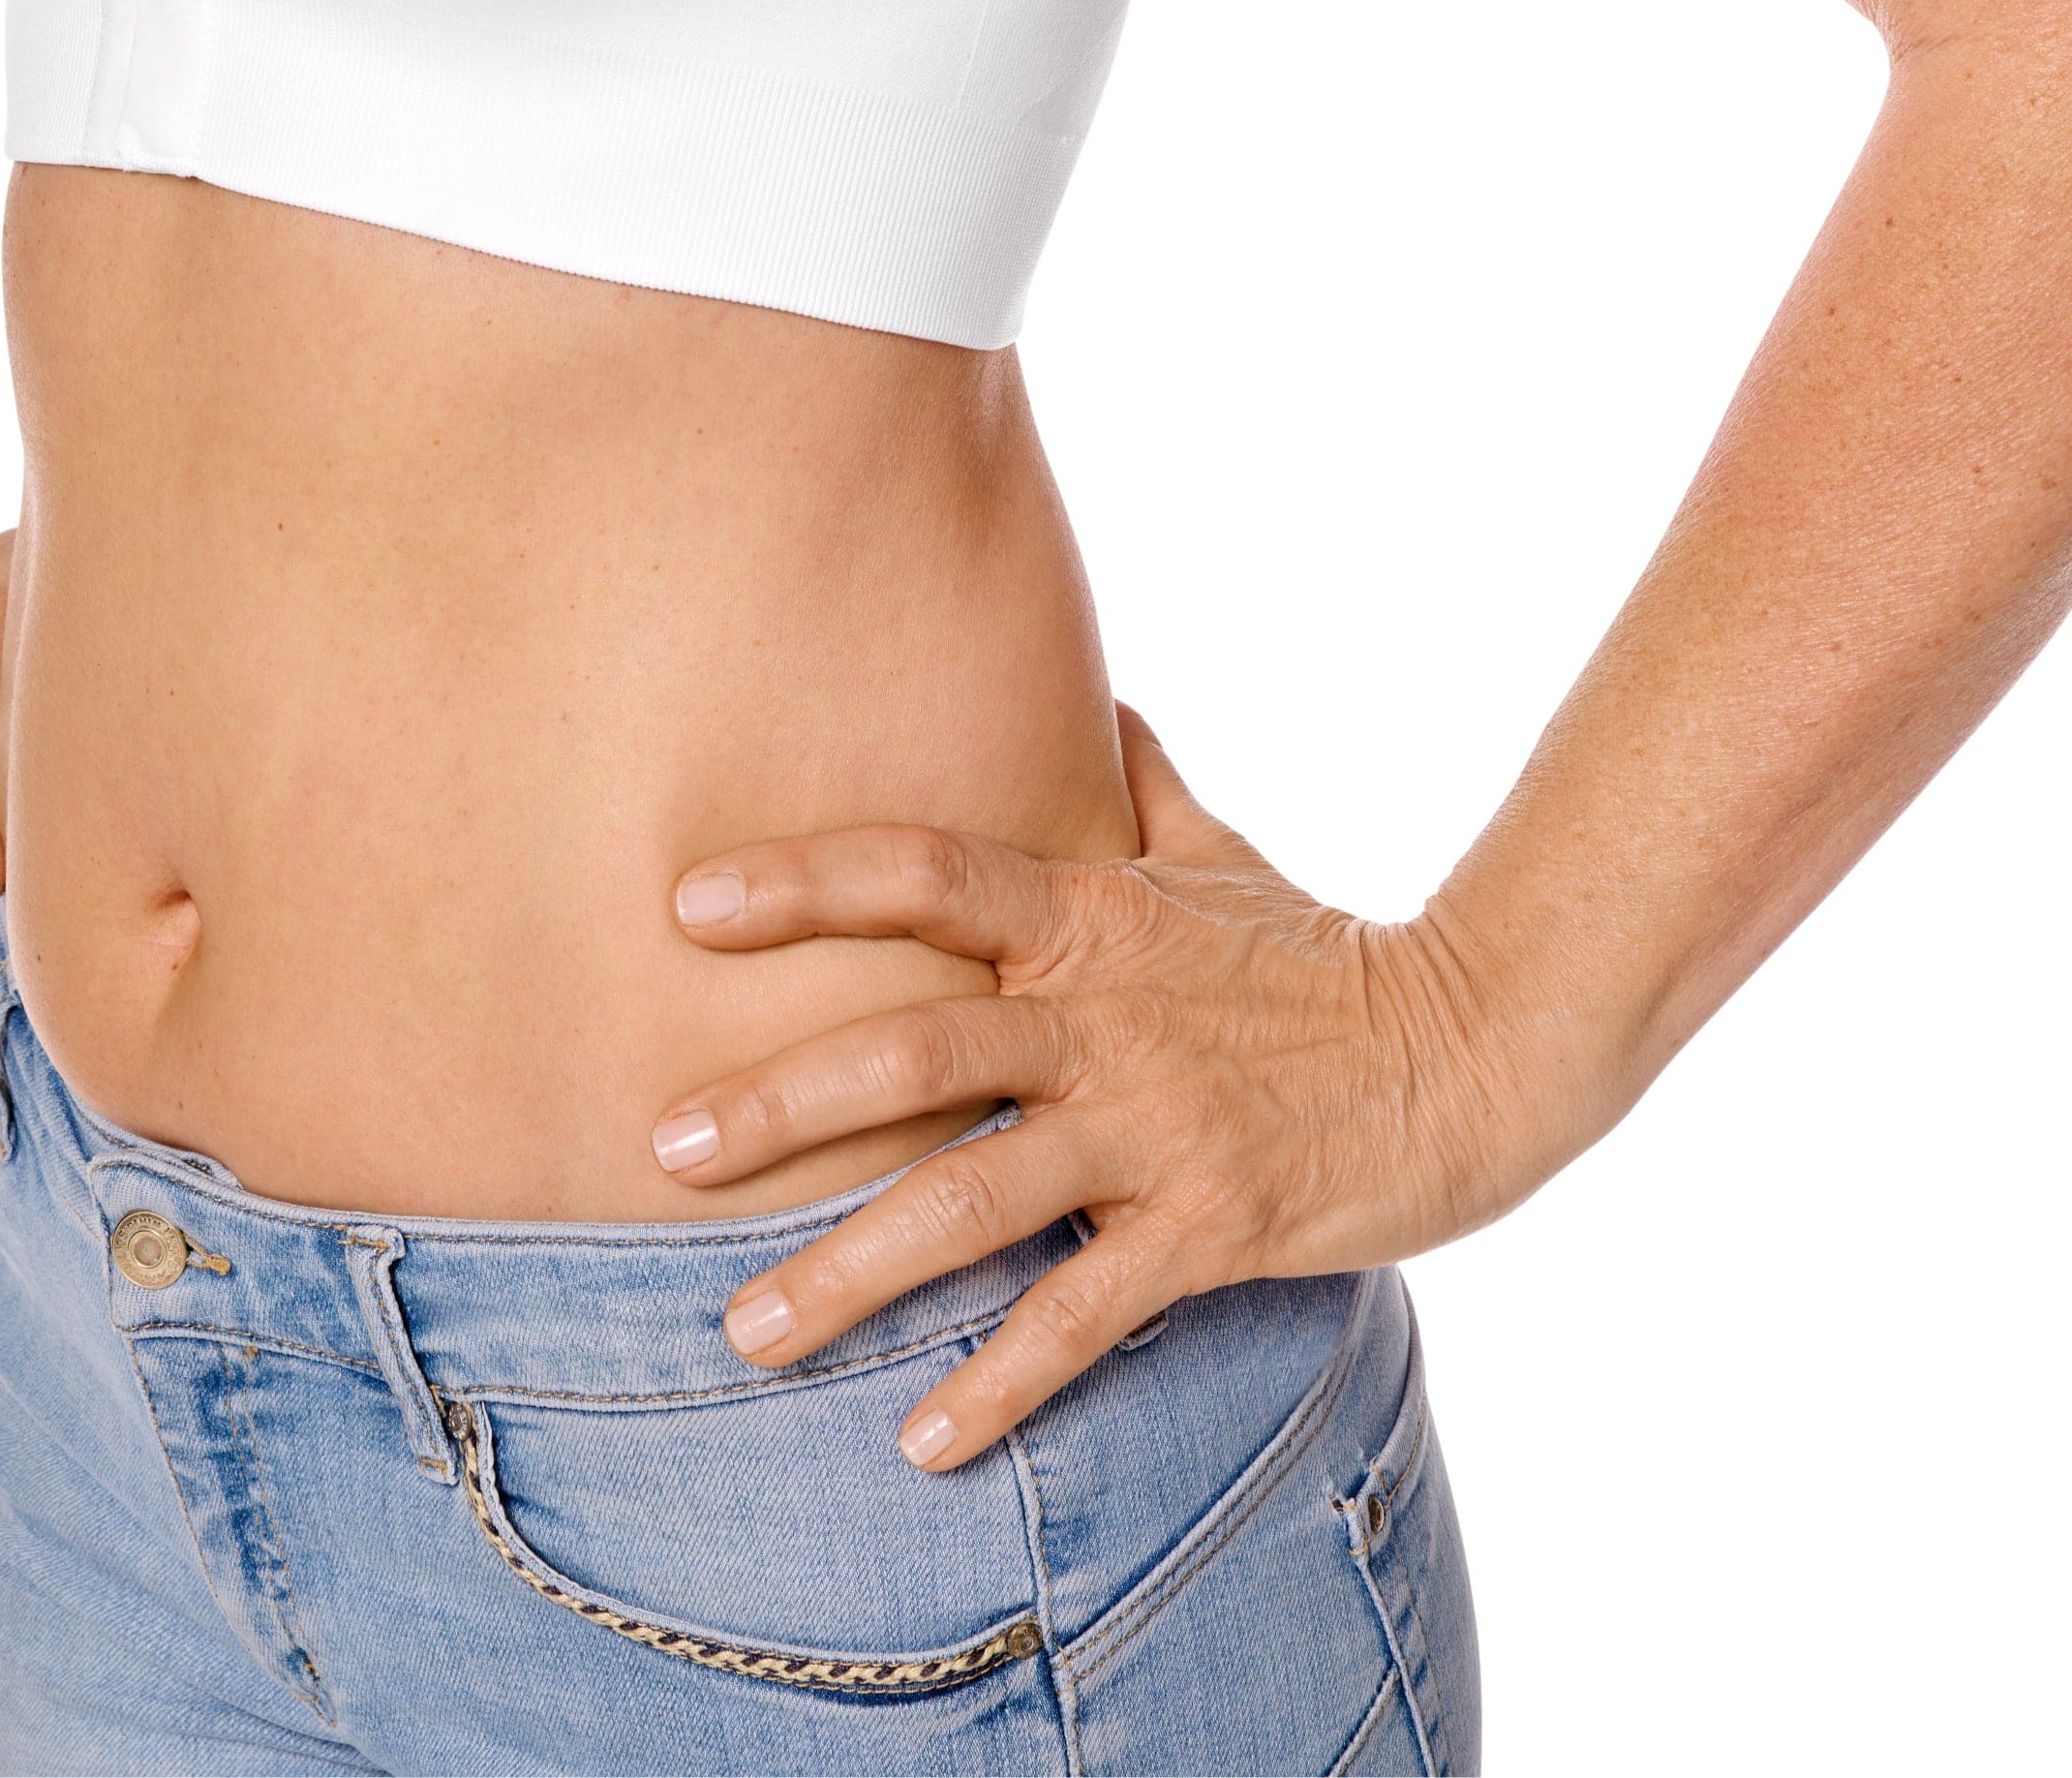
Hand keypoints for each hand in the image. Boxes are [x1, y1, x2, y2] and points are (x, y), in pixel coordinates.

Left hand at [649, 708, 1533, 1468]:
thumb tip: (1096, 695)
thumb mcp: (1222, 849)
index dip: (804, 881)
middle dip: (780, 1101)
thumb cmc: (1322, 950)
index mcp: (1089, 913)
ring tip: (743, 1332)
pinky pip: (1082, 1313)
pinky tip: (919, 1439)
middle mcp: (1102, 1014)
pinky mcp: (1208, 1225)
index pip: (924, 872)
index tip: (686, 905)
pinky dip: (998, 1379)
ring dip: (850, 1270)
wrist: (1472, 1046)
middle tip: (662, 1151)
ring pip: (972, 1197)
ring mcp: (1153, 1124)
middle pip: (915, 1044)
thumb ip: (1141, 782)